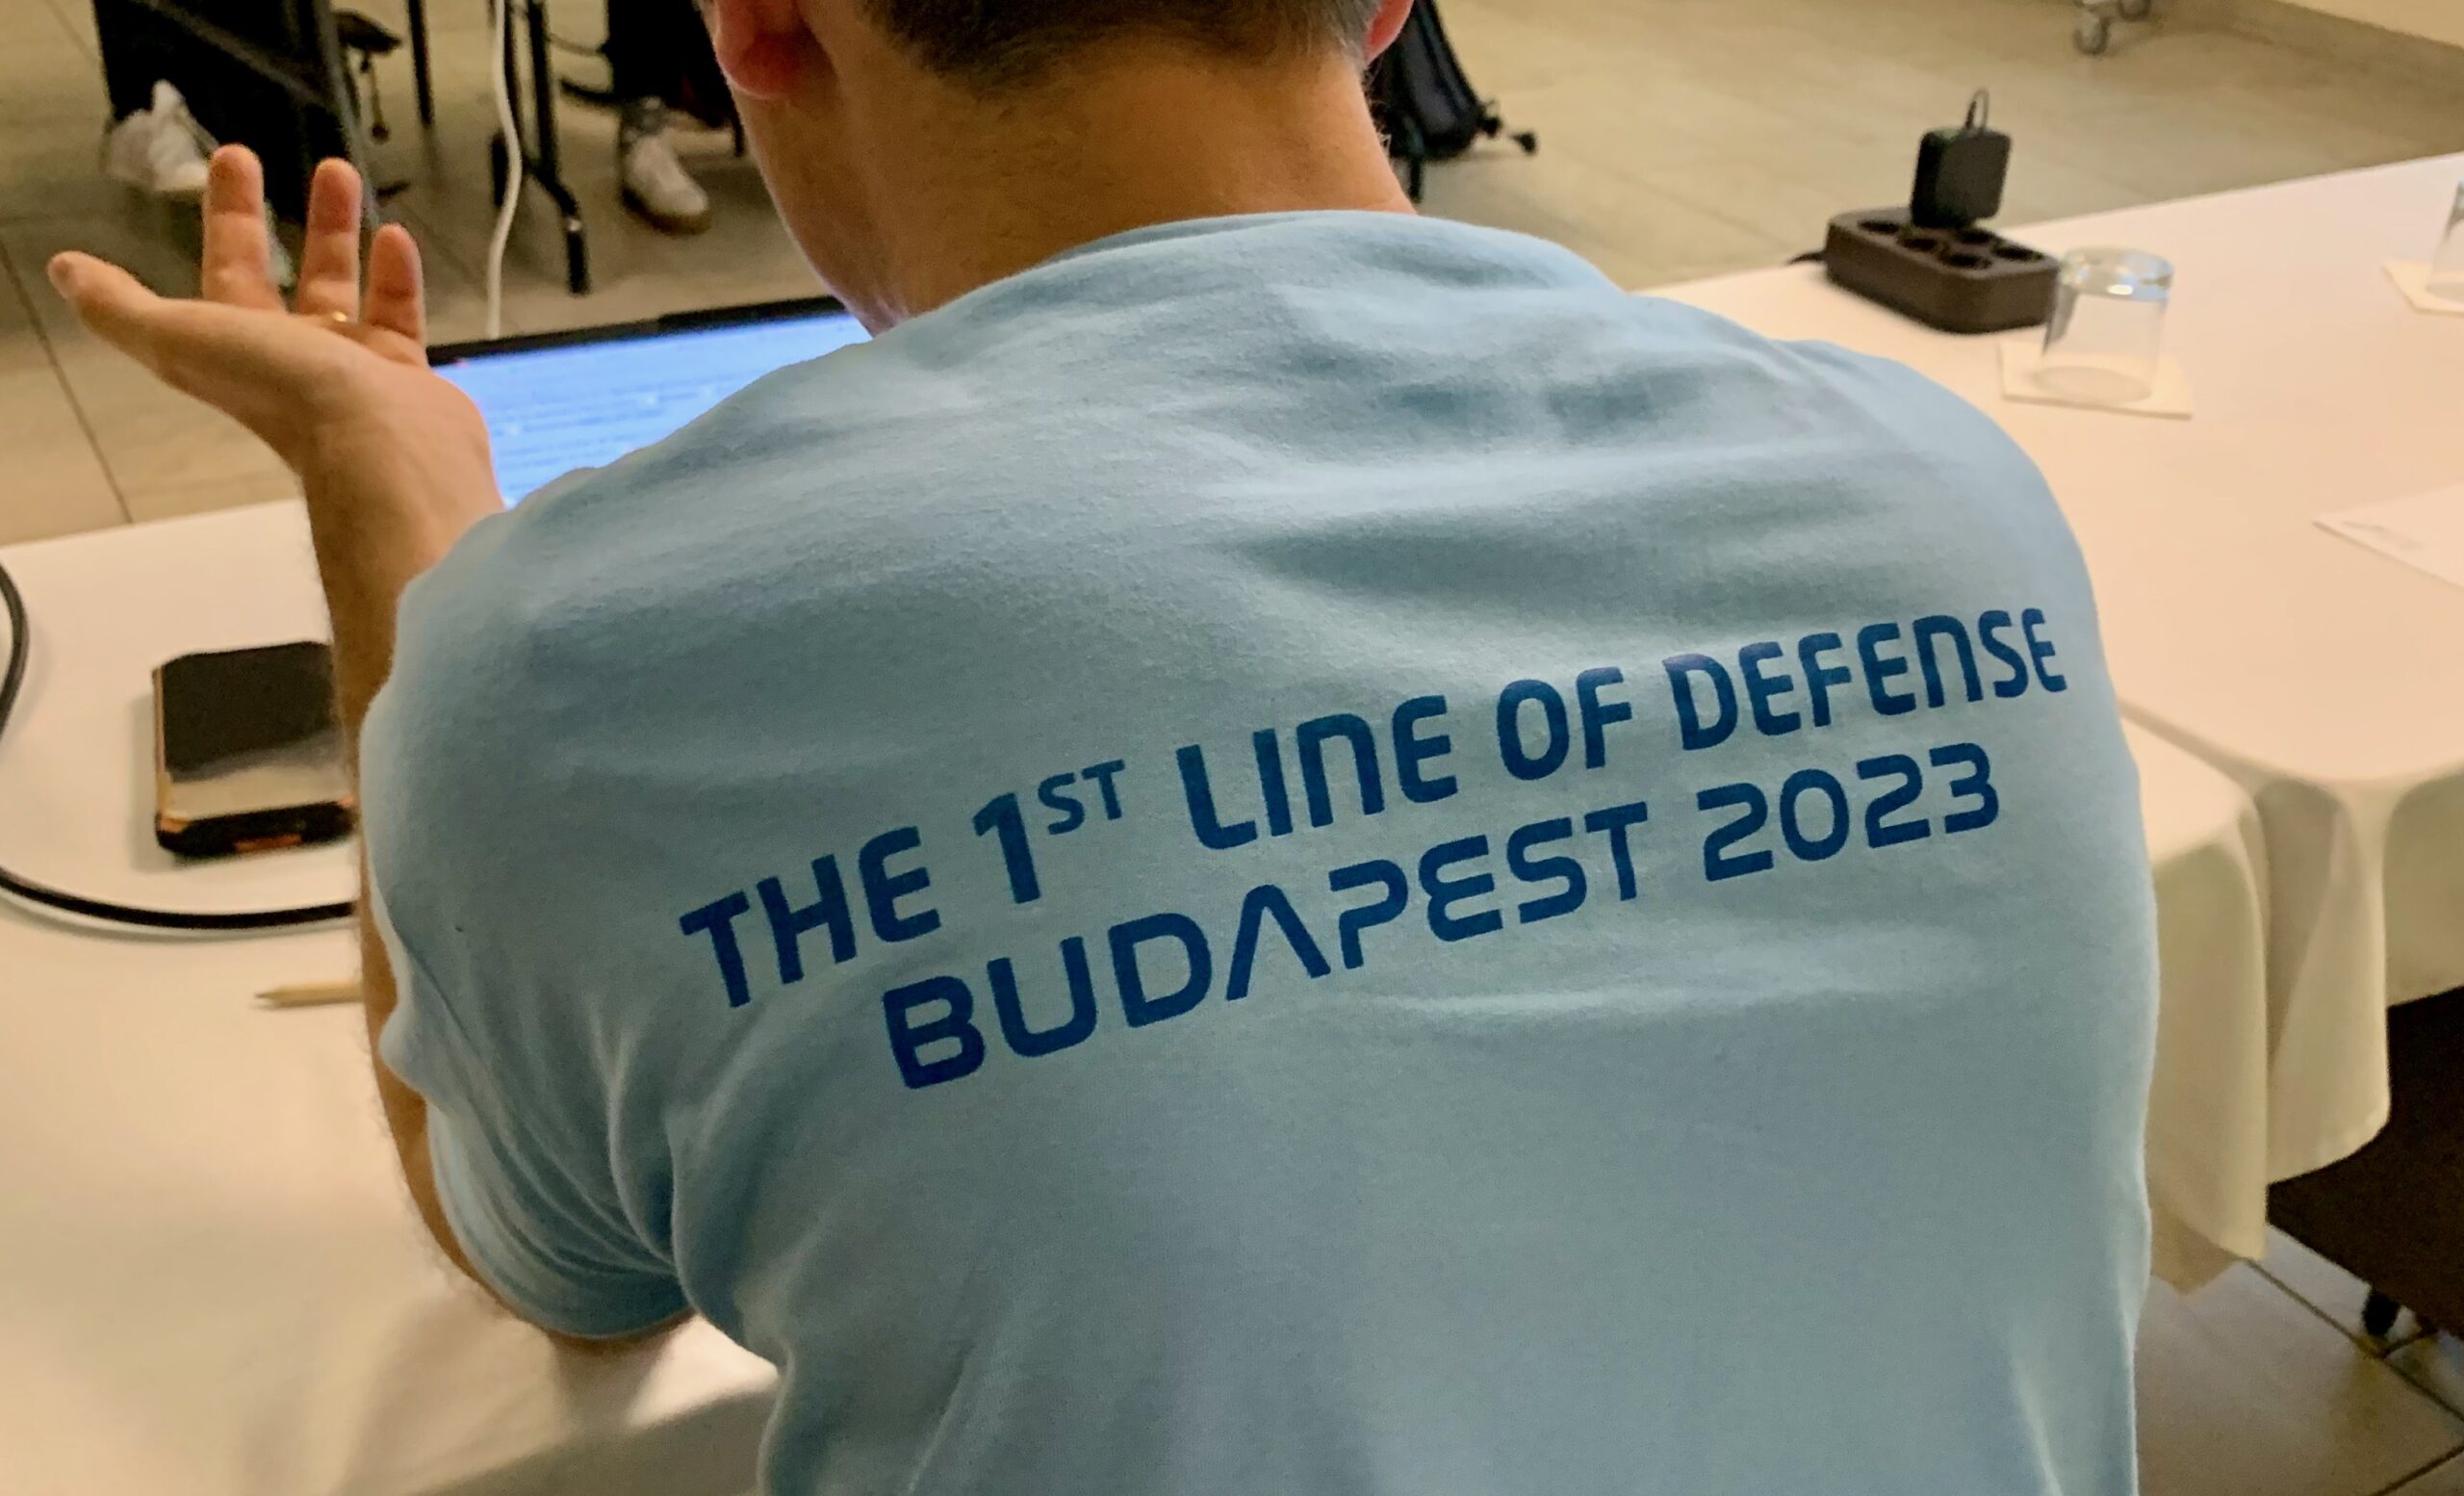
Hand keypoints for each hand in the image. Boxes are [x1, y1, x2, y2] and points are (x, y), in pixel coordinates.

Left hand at [46, 146, 493, 496]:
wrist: (384, 449)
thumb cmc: (286, 392)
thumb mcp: (178, 339)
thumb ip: (120, 308)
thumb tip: (66, 271)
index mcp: (238, 352)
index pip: (224, 273)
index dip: (226, 217)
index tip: (233, 159)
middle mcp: (291, 361)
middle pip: (275, 278)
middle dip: (265, 217)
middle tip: (268, 161)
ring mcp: (351, 372)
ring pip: (340, 290)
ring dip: (336, 232)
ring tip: (340, 175)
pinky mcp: (405, 379)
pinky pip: (397, 320)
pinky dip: (396, 277)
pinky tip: (397, 238)